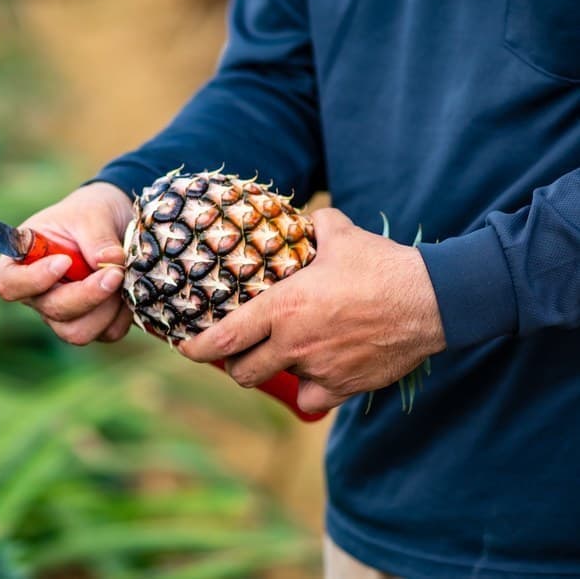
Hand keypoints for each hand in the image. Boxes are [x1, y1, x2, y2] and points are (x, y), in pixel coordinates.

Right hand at [0, 182, 133, 344]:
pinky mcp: (92, 323)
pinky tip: (129, 288)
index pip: (9, 285)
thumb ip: (97, 236)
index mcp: (22, 262)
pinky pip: (107, 333)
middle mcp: (39, 294)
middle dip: (88, 295)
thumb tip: (110, 261)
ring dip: (106, 309)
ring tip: (123, 277)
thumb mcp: (91, 213)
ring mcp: (64, 313)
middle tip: (115, 271)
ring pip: (78, 332)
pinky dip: (123, 314)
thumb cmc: (90, 213)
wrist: (114, 222)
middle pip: (53, 312)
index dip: (34, 280)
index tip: (64, 261)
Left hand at [178, 208, 445, 413]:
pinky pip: (314, 399)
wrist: (431, 300)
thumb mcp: (339, 234)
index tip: (186, 349)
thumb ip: (313, 226)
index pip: (224, 338)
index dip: (198, 349)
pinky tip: (316, 371)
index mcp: (283, 308)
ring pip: (278, 382)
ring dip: (273, 372)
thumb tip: (303, 218)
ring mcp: (319, 369)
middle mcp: (295, 344)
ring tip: (279, 356)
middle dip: (233, 365)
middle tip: (235, 353)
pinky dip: (310, 389)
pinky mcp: (346, 387)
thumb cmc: (381, 265)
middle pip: (243, 372)